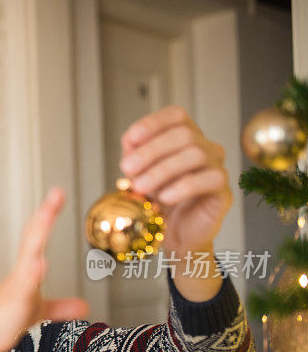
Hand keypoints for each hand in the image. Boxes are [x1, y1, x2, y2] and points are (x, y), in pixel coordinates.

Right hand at [0, 188, 88, 351]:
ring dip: (38, 236)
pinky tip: (40, 263)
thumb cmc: (5, 321)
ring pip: (29, 256)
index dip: (47, 216)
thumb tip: (83, 306)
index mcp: (26, 270)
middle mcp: (20, 273)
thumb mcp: (39, 311)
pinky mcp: (15, 304)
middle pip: (33, 238)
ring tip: (48, 215)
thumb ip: (60, 306)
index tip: (57, 194)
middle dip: (45, 216)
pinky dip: (31, 275)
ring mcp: (16, 286)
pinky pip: (24, 287)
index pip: (37, 237)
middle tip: (57, 193)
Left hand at [120, 106, 231, 254]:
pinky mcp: (223, 191)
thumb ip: (134, 156)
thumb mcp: (138, 176)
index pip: (176, 116)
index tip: (131, 139)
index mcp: (185, 138)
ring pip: (196, 154)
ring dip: (162, 170)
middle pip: (184, 134)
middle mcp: (205, 147)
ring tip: (141, 187)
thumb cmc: (157, 202)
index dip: (154, 123)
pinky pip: (210, 179)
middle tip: (128, 169)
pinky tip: (165, 197)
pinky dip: (183, 186)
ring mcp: (216, 167)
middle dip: (151, 151)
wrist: (173, 236)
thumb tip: (130, 142)